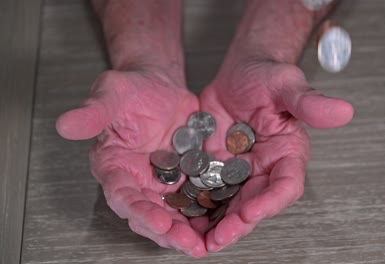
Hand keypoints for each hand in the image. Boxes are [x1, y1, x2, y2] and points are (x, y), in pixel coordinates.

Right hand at [56, 69, 206, 256]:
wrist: (160, 87)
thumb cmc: (132, 90)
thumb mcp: (112, 94)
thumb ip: (92, 112)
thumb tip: (65, 125)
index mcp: (114, 166)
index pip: (122, 194)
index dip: (138, 210)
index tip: (157, 221)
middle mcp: (137, 181)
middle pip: (148, 214)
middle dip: (167, 231)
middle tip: (187, 242)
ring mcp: (162, 183)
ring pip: (172, 215)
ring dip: (186, 231)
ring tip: (204, 241)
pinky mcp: (184, 179)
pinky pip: (194, 201)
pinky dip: (206, 214)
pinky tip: (220, 222)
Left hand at [199, 60, 353, 251]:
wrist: (239, 74)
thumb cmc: (267, 76)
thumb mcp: (286, 84)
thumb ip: (310, 102)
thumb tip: (343, 111)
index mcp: (287, 153)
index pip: (286, 185)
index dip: (271, 201)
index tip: (252, 210)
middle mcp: (265, 167)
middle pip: (256, 202)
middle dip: (240, 222)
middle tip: (221, 236)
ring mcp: (239, 170)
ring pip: (231, 203)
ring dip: (217, 223)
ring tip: (199, 240)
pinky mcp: (216, 167)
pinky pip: (207, 190)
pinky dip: (197, 206)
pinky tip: (182, 217)